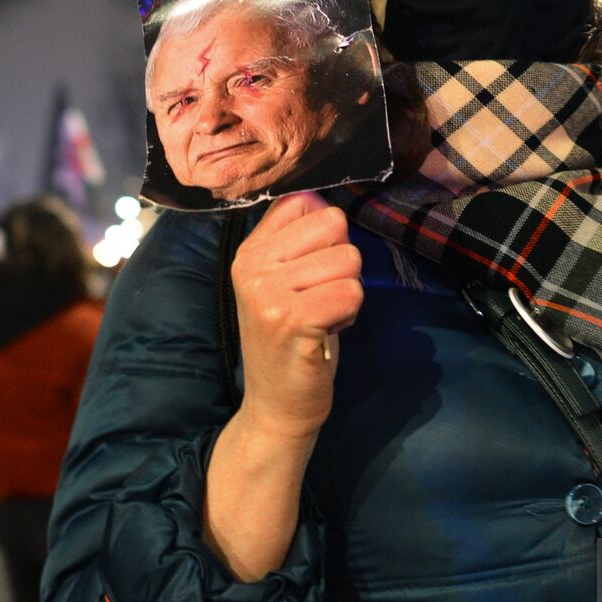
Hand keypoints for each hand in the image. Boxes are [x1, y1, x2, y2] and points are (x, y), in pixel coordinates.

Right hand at [230, 192, 362, 440]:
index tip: (311, 273)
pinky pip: (351, 291)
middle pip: (335, 224)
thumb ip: (300, 240)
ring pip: (349, 259)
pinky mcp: (290, 318)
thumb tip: (319, 197)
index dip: (327, 236)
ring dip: (348, 292)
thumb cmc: (293, 341)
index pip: (306, 202)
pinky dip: (350, 313)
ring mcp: (267, 291)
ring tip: (321, 317)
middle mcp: (251, 265)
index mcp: (250, 250)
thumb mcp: (286, 282)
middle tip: (319, 300)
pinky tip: (326, 331)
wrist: (277, 405)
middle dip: (343, 264)